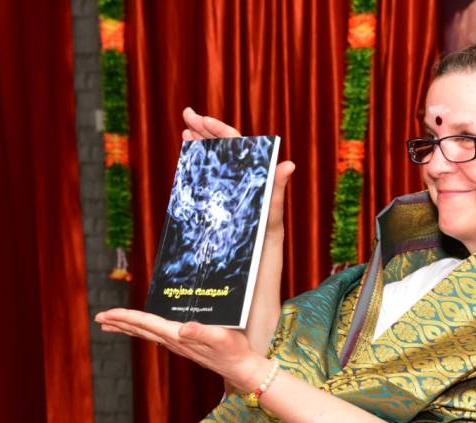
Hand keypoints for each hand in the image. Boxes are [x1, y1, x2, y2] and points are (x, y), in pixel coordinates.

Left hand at [95, 308, 267, 390]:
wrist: (241, 369)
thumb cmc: (234, 352)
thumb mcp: (221, 338)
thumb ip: (202, 332)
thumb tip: (182, 328)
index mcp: (178, 336)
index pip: (146, 324)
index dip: (126, 317)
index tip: (107, 314)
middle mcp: (174, 341)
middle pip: (140, 330)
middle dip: (119, 323)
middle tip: (99, 318)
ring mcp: (178, 345)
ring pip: (146, 334)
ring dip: (128, 328)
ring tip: (112, 324)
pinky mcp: (185, 345)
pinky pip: (157, 336)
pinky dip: (143, 331)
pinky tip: (142, 330)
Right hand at [181, 107, 294, 237]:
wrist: (257, 256)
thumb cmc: (269, 232)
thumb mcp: (273, 210)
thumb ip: (277, 187)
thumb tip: (289, 164)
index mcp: (254, 170)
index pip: (235, 142)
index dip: (218, 129)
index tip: (202, 119)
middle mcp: (242, 173)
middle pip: (222, 144)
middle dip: (204, 128)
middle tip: (187, 114)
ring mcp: (230, 184)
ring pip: (214, 156)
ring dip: (199, 142)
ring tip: (185, 131)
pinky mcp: (220, 196)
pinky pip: (208, 175)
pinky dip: (198, 163)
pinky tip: (187, 155)